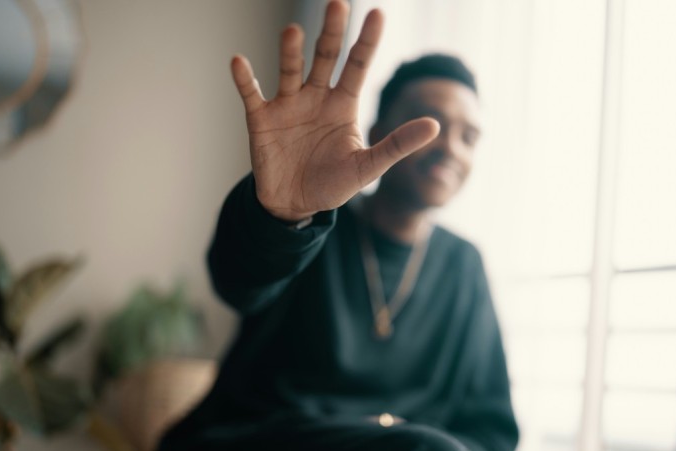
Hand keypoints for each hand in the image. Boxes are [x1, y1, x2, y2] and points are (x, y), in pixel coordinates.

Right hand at [230, 1, 438, 221]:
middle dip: (331, 33)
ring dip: (289, 52)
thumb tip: (436, 126)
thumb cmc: (332, 184)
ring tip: (292, 32)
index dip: (367, 42)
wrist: (295, 206)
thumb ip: (397, 145)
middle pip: (325, 58)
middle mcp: (316, 97)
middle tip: (337, 4)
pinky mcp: (261, 119)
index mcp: (343, 104)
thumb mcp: (368, 168)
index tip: (378, 14)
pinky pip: (251, 95)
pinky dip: (244, 80)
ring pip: (290, 71)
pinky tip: (239, 62)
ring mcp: (287, 105)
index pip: (358, 66)